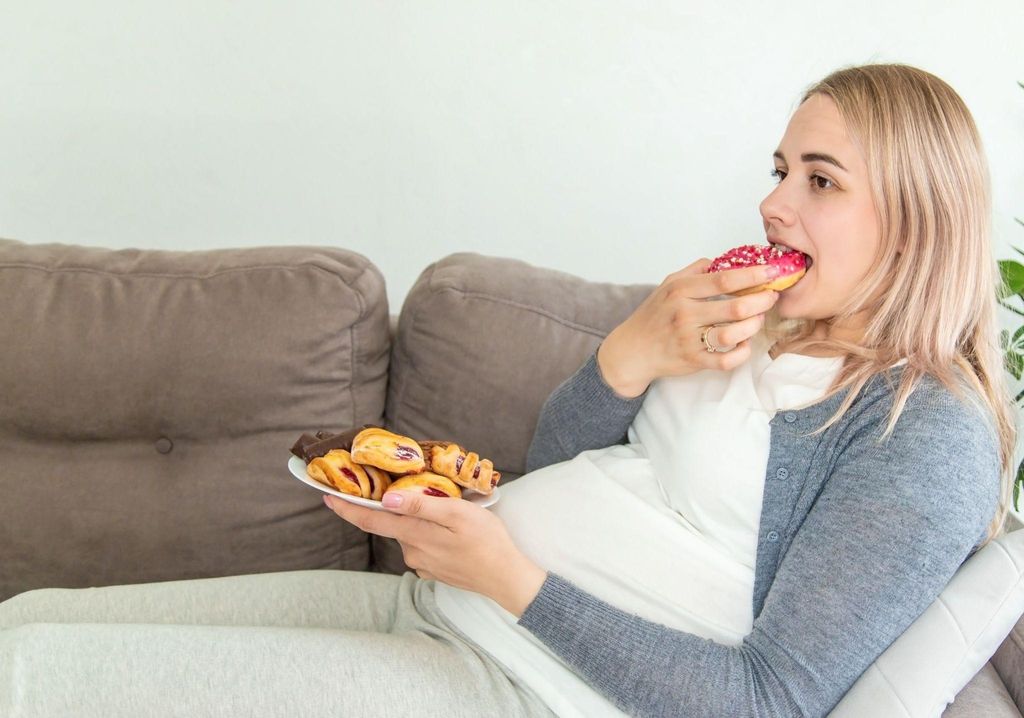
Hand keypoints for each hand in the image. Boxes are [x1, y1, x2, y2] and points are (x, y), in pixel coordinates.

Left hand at [323, 492, 546, 617]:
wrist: (507, 578)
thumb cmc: (487, 541)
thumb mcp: (458, 515)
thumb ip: (422, 506)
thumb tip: (386, 500)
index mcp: (415, 535)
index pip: (371, 520)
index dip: (347, 508)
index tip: (327, 496)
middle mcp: (412, 552)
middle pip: (391, 524)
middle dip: (389, 507)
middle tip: (396, 484)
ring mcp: (423, 563)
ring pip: (409, 534)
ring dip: (414, 519)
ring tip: (438, 505)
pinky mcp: (434, 569)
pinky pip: (422, 545)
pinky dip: (427, 533)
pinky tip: (447, 528)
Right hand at [597, 259, 779, 396]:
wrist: (632, 350)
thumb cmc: (653, 316)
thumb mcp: (668, 284)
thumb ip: (696, 270)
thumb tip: (725, 259)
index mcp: (680, 290)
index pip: (724, 279)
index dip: (753, 275)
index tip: (772, 271)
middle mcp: (684, 314)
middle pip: (735, 307)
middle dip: (762, 301)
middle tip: (772, 297)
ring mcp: (688, 339)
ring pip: (733, 334)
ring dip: (753, 326)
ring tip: (759, 319)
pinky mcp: (692, 361)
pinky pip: (725, 361)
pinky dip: (741, 353)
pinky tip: (745, 344)